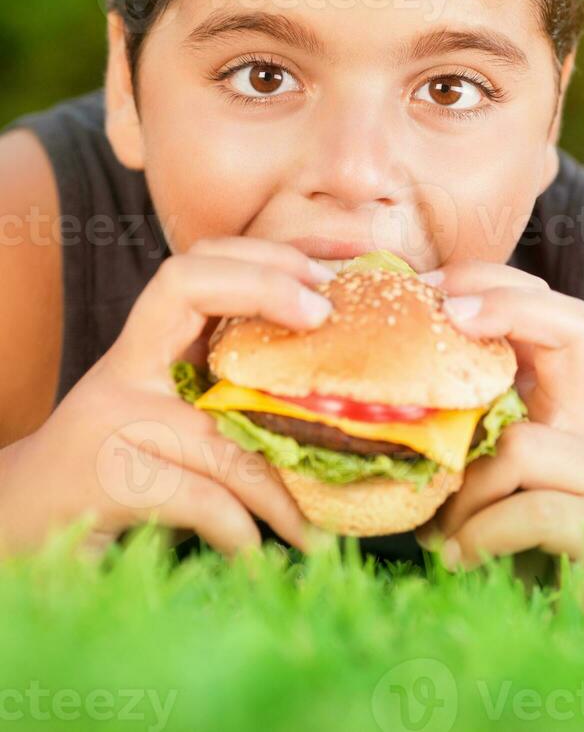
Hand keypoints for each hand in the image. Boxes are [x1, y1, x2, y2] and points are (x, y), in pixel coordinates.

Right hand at [0, 237, 336, 558]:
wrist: (18, 523)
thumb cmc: (111, 473)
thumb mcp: (166, 421)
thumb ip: (220, 398)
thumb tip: (323, 400)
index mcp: (143, 349)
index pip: (191, 266)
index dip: (258, 256)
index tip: (323, 275)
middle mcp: (124, 368)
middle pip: (187, 286)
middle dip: (265, 285)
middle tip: (327, 318)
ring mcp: (109, 417)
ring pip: (215, 419)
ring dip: (281, 482)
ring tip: (320, 524)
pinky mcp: (106, 478)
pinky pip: (200, 496)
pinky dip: (241, 531)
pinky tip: (258, 553)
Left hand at [415, 260, 583, 613]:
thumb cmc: (534, 532)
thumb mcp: (494, 472)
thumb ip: (462, 436)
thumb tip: (372, 409)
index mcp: (558, 404)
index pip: (553, 317)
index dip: (501, 287)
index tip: (436, 290)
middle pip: (574, 328)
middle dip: (506, 307)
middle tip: (446, 315)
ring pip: (520, 444)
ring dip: (462, 488)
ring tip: (436, 529)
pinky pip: (528, 511)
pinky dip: (479, 535)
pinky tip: (456, 559)